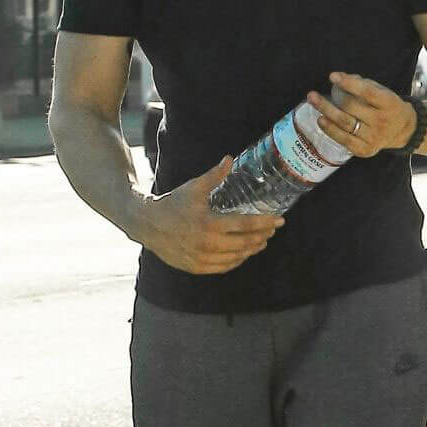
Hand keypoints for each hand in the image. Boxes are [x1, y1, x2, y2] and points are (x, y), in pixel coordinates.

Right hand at [139, 158, 283, 274]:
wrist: (147, 225)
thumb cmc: (172, 203)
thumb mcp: (194, 188)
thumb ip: (214, 175)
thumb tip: (230, 159)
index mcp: (209, 223)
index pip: (245, 224)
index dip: (265, 223)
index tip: (279, 221)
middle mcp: (207, 243)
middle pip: (245, 243)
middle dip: (262, 236)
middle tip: (272, 231)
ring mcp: (202, 258)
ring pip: (236, 257)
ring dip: (252, 250)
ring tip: (261, 242)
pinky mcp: (196, 267)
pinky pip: (223, 267)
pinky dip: (236, 261)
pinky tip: (243, 253)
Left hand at [307, 73, 416, 158]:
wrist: (404, 131)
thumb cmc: (388, 106)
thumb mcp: (383, 91)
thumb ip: (363, 84)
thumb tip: (338, 78)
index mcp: (389, 103)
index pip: (367, 92)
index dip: (349, 84)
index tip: (332, 76)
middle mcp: (382, 122)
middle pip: (351, 109)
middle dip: (329, 100)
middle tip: (312, 94)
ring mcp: (374, 138)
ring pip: (345, 124)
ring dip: (326, 113)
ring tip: (313, 103)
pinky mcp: (365, 150)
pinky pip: (344, 140)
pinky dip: (330, 130)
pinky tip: (321, 121)